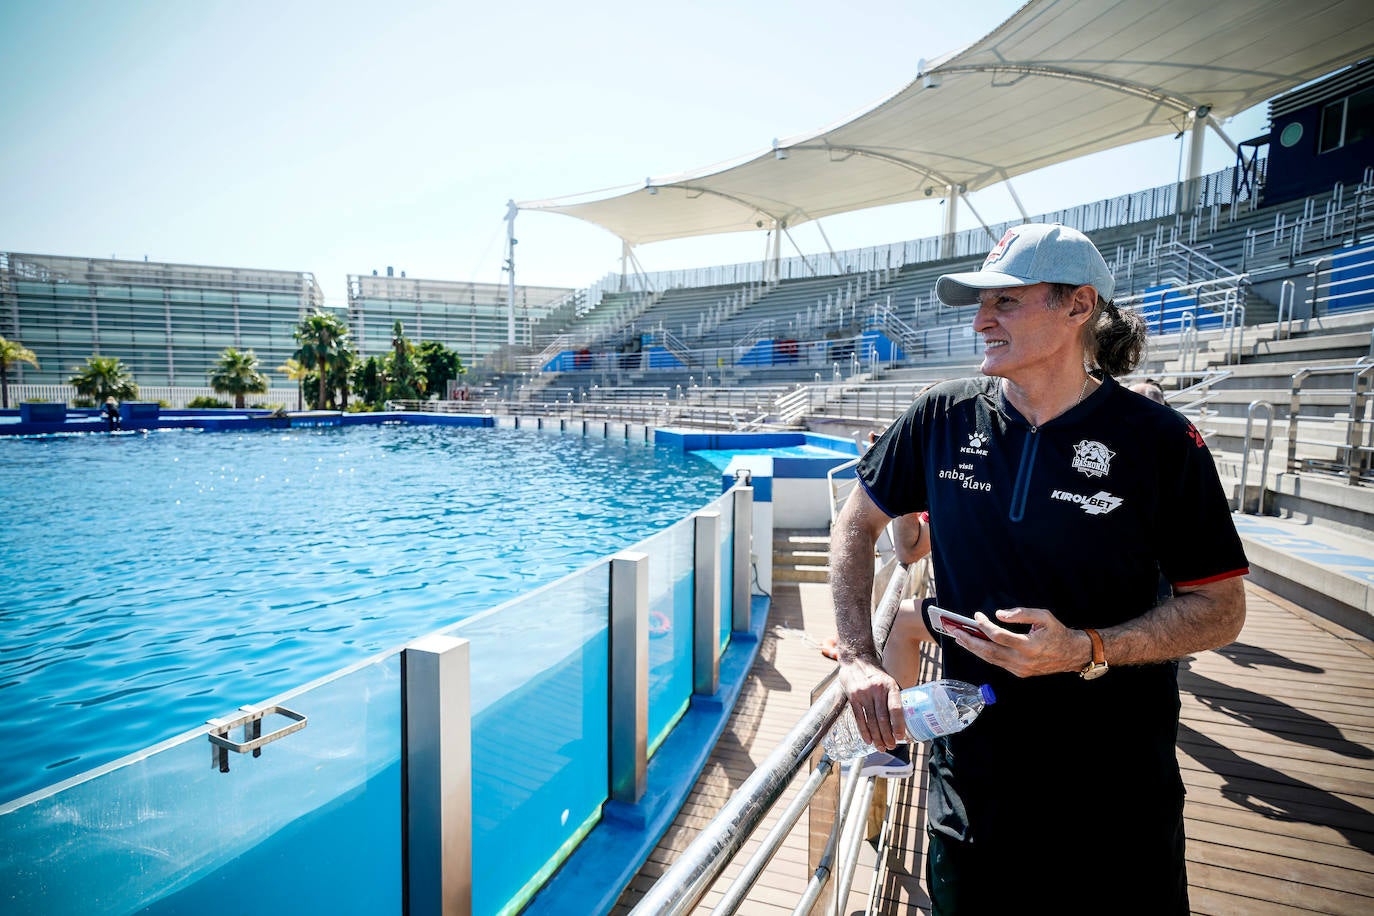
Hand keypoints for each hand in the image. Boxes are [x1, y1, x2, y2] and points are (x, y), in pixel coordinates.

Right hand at [836, 657, 905, 749]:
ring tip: (881, 747)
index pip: (895, 707)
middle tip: (892, 746)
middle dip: (887, 735)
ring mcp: (863, 693)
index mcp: (890, 685)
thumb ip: (895, 697)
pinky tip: (868, 740)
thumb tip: (909, 717)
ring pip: (871, 720)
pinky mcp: (852, 698)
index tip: (901, 736)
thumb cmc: (876, 674)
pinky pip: (859, 718)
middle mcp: (876, 689)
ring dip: (877, 737)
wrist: (856, 660)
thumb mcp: (889, 681)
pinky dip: (864, 731)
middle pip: (882, 717)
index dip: (898, 724)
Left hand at [950, 606, 1091, 677]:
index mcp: (1029, 645)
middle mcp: (1022, 660)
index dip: (985, 626)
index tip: (976, 616)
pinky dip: (984, 654)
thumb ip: (1021, 613)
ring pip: (991, 659)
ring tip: (959, 638)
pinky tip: (975, 645)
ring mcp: (1020, 669)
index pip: (999, 636)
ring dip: (973, 648)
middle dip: (969, 641)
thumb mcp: (1043, 616)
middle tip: (954, 631)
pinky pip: (998, 663)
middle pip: (989, 651)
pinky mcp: (1019, 673)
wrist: (1072, 654)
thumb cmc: (1057, 632)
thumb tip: (998, 615)